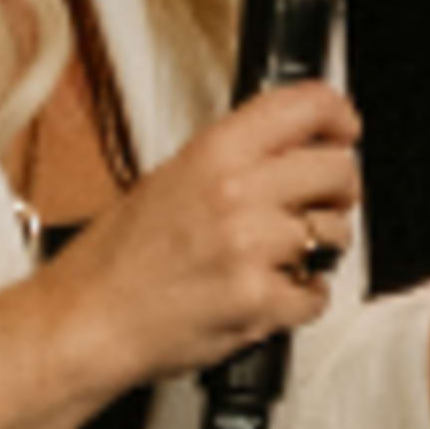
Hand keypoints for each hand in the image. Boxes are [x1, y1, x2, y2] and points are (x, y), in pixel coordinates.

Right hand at [31, 81, 362, 396]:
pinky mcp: (259, 299)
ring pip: (336, 234)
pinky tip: (267, 295)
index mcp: (213, 153)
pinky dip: (300, 300)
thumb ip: (234, 160)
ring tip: (277, 258)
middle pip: (340, 171)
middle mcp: (235, 192)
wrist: (84, 322)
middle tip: (317, 206)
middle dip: (338, 192)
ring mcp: (250, 246)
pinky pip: (317, 294)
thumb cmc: (117, 260)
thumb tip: (294, 147)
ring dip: (318, 250)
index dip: (337, 116)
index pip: (304, 106)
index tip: (345, 130)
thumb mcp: (169, 180)